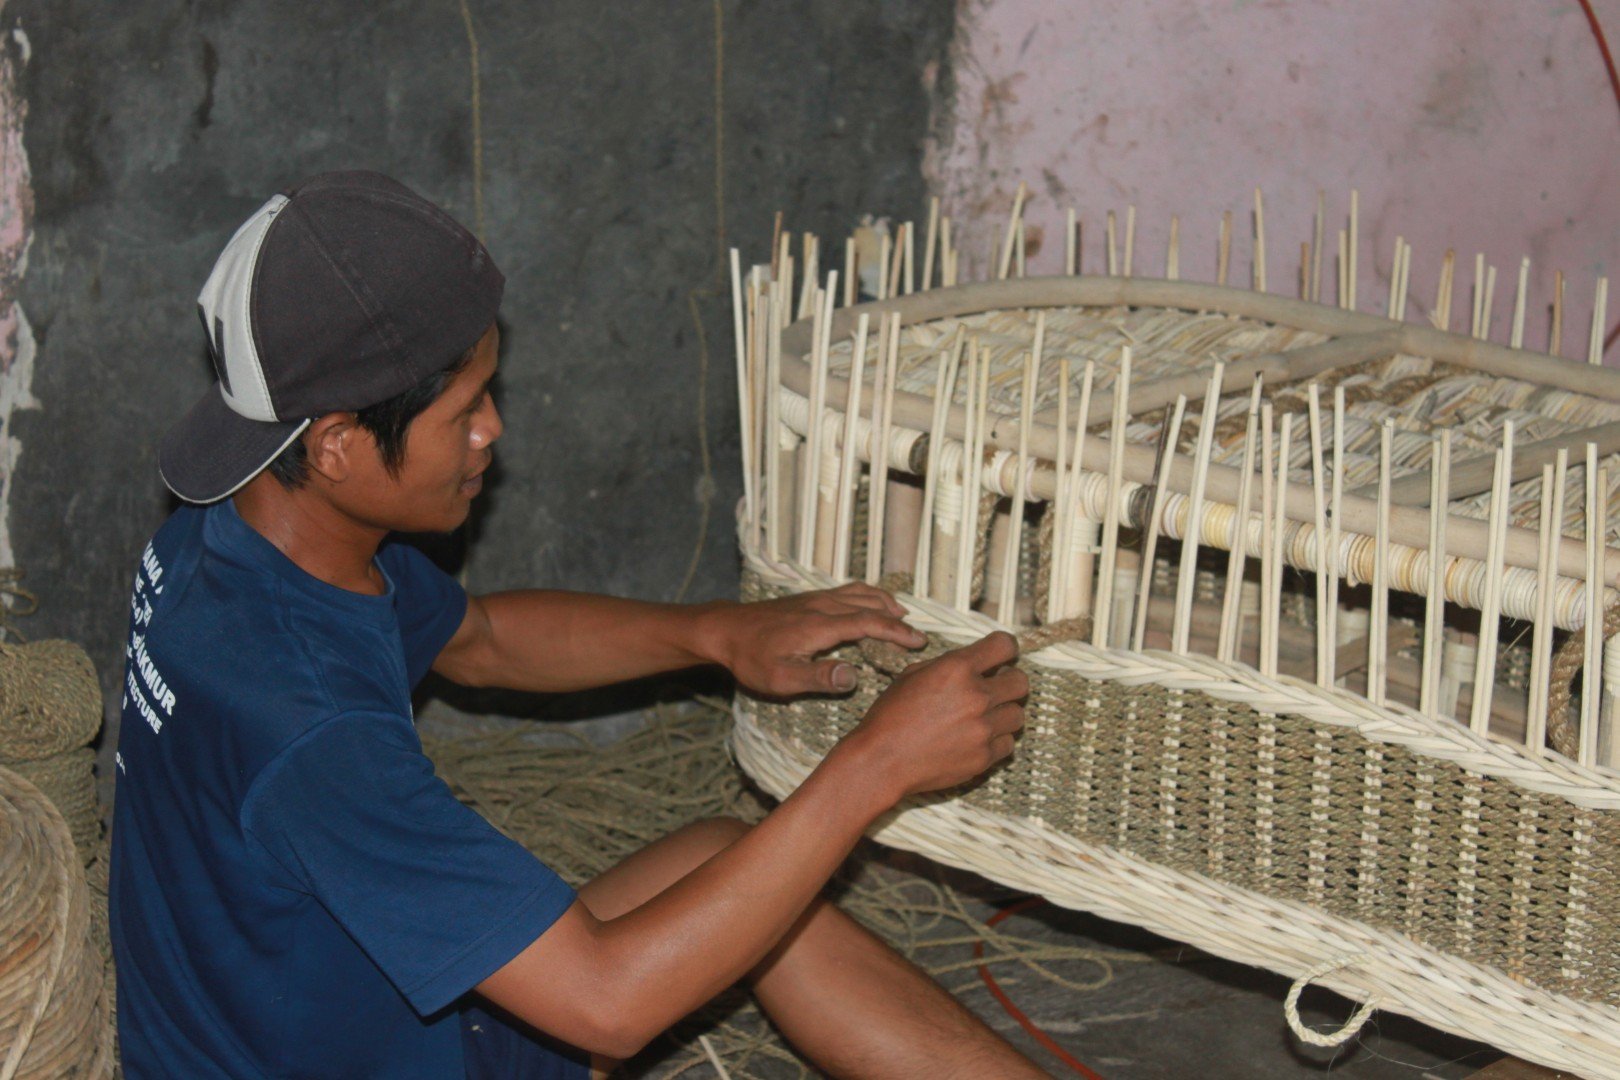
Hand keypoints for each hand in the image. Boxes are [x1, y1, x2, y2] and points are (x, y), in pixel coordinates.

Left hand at [704, 583, 926, 696]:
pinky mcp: (806, 599)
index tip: (919, 643)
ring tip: (900, 613)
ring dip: (882, 601)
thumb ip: (819, 679)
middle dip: (896, 619)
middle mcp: (822, 606)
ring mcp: (814, 599)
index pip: (869, 623)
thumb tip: (855, 677)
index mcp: (820, 625)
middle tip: (917, 635)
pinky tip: (866, 603)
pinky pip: (845, 591)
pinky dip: (865, 595)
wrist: (724, 630)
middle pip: (869, 605)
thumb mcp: (781, 678)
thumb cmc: (751, 659)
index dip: (896, 633)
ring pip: (858, 593)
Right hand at [842, 631, 1027, 799]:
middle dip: (1009, 682)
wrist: (882, 760)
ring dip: (1003, 713)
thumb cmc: (890, 716)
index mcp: (957, 668)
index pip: (1005, 645)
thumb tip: (974, 662)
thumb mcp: (912, 675)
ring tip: (983, 717)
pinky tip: (978, 739)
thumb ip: (947, 665)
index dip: (1006, 648)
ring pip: (1018, 715)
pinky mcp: (984, 757)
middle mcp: (976, 696)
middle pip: (1021, 681)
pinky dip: (997, 740)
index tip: (1002, 654)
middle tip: (995, 688)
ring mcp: (983, 729)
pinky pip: (1008, 743)